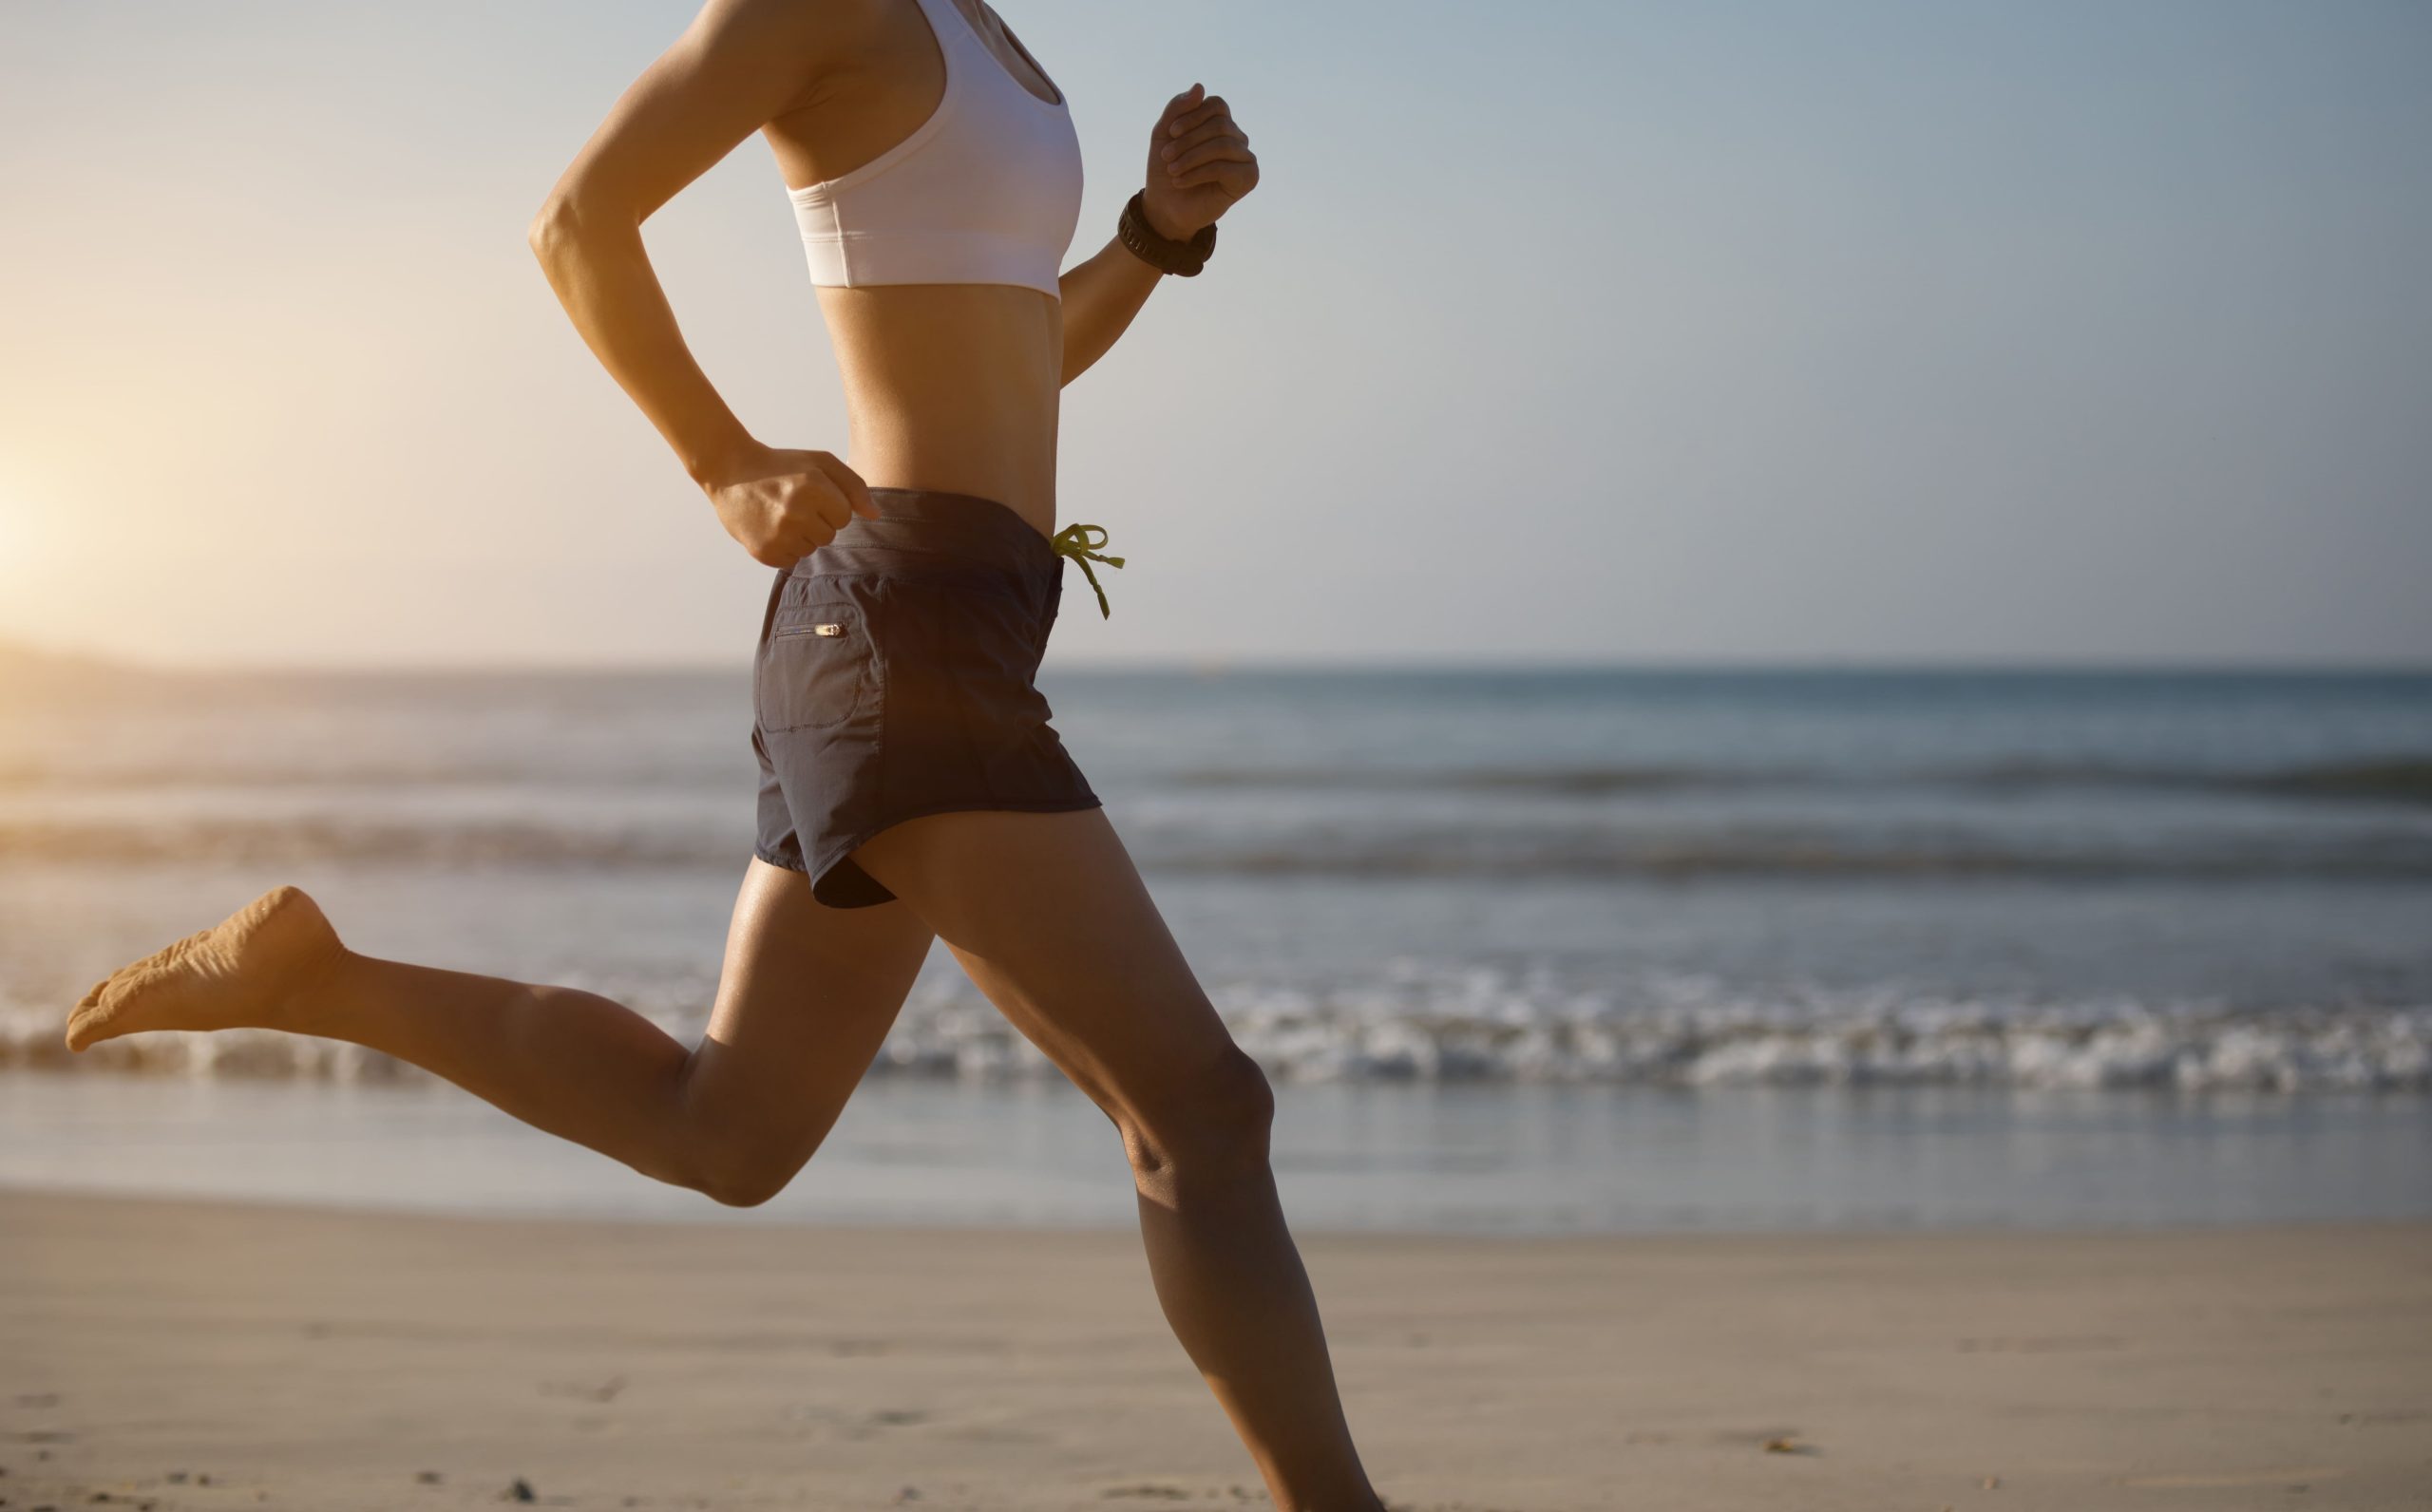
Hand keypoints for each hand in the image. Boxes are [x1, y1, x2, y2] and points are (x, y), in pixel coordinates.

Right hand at [698, 443, 878, 566]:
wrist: (730, 470)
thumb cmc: (781, 466)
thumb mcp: (820, 463)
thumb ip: (853, 486)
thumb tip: (875, 516)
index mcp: (813, 486)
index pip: (844, 517)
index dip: (830, 506)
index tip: (810, 495)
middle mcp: (796, 512)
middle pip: (829, 536)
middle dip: (816, 522)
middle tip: (793, 505)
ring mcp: (778, 534)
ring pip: (810, 549)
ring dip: (800, 536)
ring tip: (780, 515)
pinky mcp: (764, 552)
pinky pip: (791, 561)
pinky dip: (784, 548)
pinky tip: (770, 527)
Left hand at [1142, 82, 1258, 241]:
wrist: (1166, 205)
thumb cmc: (1166, 167)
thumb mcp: (1164, 133)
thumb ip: (1178, 107)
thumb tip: (1200, 86)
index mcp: (1221, 123)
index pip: (1217, 105)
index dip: (1193, 116)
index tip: (1171, 132)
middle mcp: (1237, 138)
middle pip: (1220, 125)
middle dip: (1188, 140)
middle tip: (1167, 157)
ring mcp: (1246, 157)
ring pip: (1223, 145)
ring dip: (1191, 157)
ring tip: (1172, 170)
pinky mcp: (1249, 178)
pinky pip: (1225, 167)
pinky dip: (1198, 173)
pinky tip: (1181, 182)